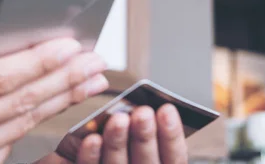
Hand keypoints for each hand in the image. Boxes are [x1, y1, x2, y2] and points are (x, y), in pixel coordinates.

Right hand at [0, 36, 108, 163]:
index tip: (69, 45)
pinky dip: (46, 115)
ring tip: (93, 77)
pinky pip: (18, 138)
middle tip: (95, 60)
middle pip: (23, 100)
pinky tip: (66, 98)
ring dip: (65, 96)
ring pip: (27, 120)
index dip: (39, 61)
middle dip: (65, 77)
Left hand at [38, 104, 186, 163]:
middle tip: (142, 113)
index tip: (167, 109)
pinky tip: (92, 139)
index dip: (172, 135)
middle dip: (145, 136)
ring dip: (118, 142)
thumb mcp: (143, 143)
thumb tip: (143, 106)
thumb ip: (146, 127)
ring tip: (118, 119)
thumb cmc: (124, 151)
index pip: (173, 158)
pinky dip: (90, 156)